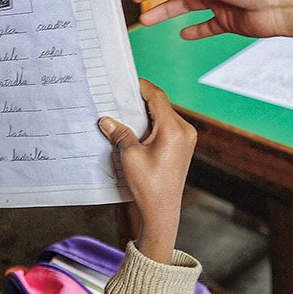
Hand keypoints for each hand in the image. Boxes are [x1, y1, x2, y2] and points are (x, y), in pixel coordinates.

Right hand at [98, 80, 196, 263]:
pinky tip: (136, 127)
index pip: (157, 97)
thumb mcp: (130, 156)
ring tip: (125, 111)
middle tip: (120, 96)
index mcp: (173, 130)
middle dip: (140, 99)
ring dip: (146, 112)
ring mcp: (187, 138)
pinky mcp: (183, 146)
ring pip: (164, 114)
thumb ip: (119, 133)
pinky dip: (152, 123)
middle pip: (161, 104)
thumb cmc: (148, 186)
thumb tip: (105, 119)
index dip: (141, 86)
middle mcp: (184, 130)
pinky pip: (167, 126)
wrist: (162, 211)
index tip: (125, 82)